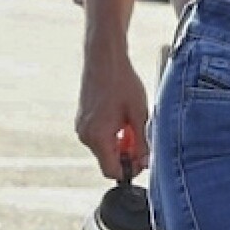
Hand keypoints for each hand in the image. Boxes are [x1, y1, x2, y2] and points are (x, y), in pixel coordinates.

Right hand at [75, 43, 149, 179]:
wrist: (104, 58)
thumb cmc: (121, 82)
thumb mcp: (139, 114)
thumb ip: (143, 142)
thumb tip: (146, 163)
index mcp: (98, 137)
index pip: (112, 171)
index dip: (130, 170)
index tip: (143, 159)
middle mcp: (86, 135)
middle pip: (108, 160)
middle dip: (128, 154)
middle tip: (142, 137)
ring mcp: (82, 127)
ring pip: (105, 148)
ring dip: (121, 142)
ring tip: (133, 123)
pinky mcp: (83, 120)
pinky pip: (99, 137)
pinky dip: (113, 134)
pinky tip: (123, 118)